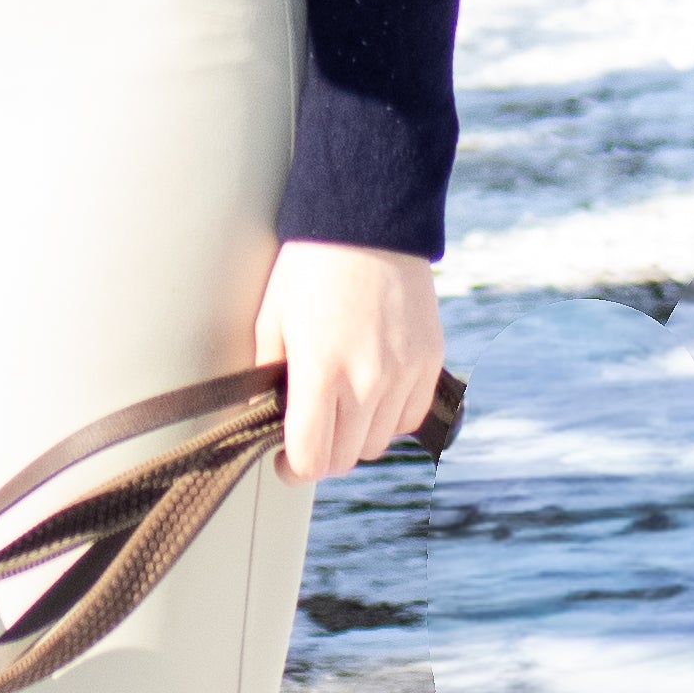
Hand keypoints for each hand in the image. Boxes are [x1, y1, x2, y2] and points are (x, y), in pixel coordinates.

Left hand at [252, 241, 443, 481]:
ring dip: (357, 436)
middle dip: (323, 454)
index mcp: (320, 371)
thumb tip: (264, 416)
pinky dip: (390, 417)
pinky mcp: (429, 363)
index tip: (286, 461)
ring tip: (341, 406)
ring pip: (379, 443)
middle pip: (346, 459)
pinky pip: (410, 418)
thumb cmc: (311, 267)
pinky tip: (373, 394)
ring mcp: (403, 373)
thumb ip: (267, 376)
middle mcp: (366, 380)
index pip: (312, 459)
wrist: (368, 223)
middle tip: (311, 434)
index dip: (294, 469)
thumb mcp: (271, 317)